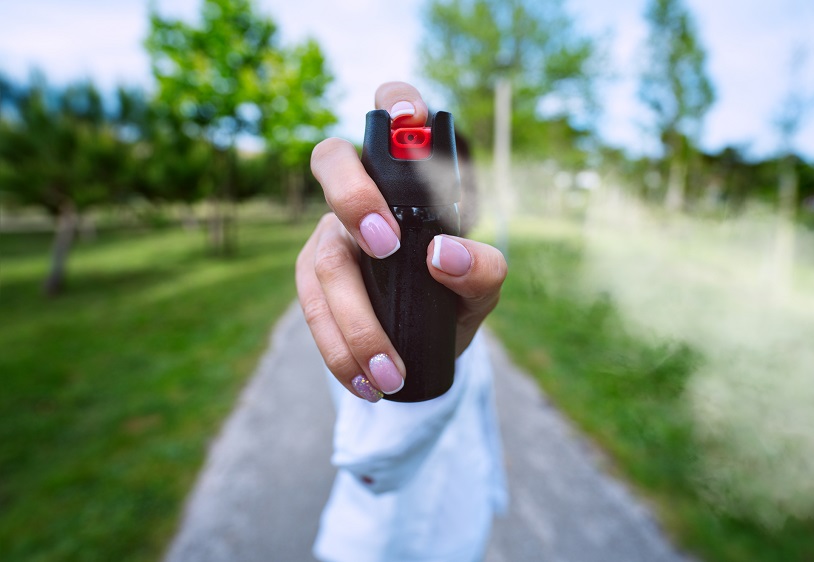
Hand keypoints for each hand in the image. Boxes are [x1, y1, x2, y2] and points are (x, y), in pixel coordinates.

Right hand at [295, 82, 506, 401]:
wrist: (427, 343)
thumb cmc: (455, 294)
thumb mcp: (482, 287)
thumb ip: (482, 269)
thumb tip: (443, 256)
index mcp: (405, 179)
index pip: (391, 116)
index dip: (395, 100)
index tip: (412, 116)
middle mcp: (360, 194)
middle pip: (331, 162)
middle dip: (354, 197)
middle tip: (388, 245)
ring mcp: (329, 235)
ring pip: (322, 257)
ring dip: (354, 320)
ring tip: (390, 373)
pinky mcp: (312, 280)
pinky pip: (311, 309)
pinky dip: (338, 350)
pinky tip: (365, 382)